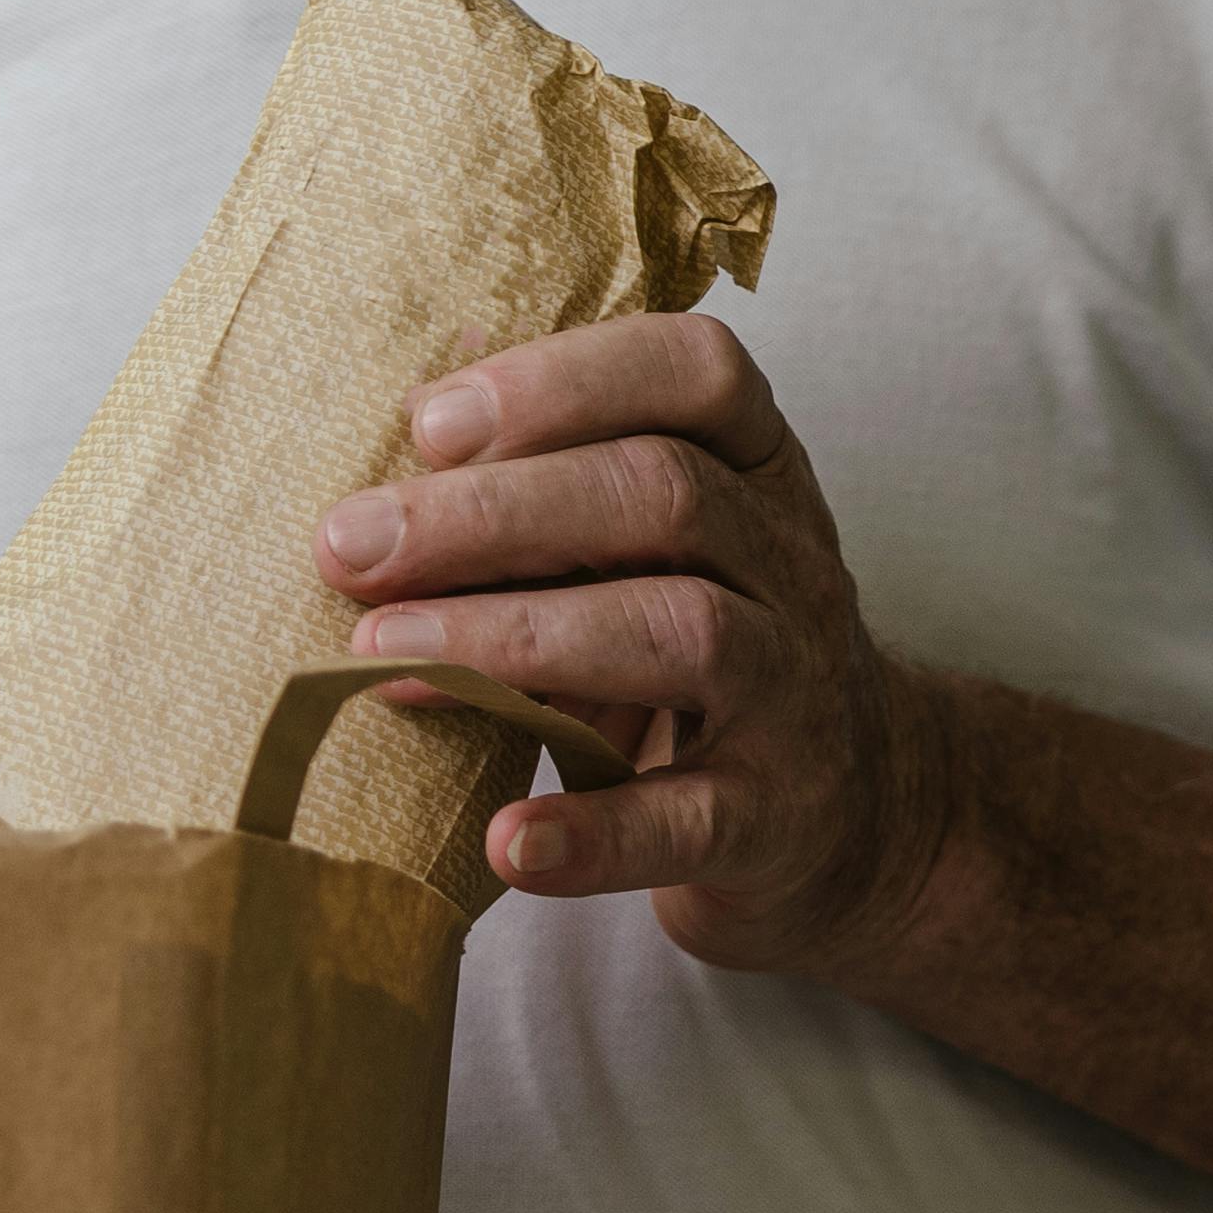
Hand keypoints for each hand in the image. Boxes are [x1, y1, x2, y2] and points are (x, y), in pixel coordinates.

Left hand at [318, 314, 958, 979]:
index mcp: (760, 475)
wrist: (863, 814)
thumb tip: (422, 384)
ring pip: (685, 632)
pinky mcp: (780, 818)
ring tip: (384, 660)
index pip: (697, 373)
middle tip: (350, 548)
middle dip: (490, 512)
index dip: (563, 382)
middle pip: (666, 494)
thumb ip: (561, 466)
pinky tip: (508, 840)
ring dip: (517, 639)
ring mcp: (798, 693)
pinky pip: (694, 817)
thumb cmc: (710, 651)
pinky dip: (597, 830)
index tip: (427, 426)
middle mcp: (794, 568)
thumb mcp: (662, 541)